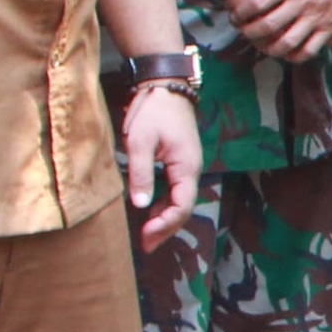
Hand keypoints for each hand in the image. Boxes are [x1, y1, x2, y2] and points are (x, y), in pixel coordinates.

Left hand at [123, 84, 203, 250]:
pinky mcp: (180, 161)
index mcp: (186, 167)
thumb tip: (141, 206)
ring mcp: (187, 166)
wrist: (165, 85)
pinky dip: (164, 204)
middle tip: (146, 246)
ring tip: (147, 235)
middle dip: (166, 228)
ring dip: (165, 218)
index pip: (181, 205)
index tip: (146, 236)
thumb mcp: (140, 142)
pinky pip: (175, 190)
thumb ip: (141, 174)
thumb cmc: (154, 111)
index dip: (165, 224)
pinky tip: (150, 211)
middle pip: (183, 208)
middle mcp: (191, 170)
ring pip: (180, 200)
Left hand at [233, 0, 331, 60]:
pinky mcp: (330, 29)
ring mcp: (317, 18)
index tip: (235, 16)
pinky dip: (294, 56)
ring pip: (287, 43)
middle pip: (268, 26)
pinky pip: (309, 50)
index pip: (258, 3)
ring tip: (262, 45)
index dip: (241, 13)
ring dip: (269, 48)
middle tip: (243, 32)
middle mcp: (302, 2)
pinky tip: (287, 52)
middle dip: (249, 32)